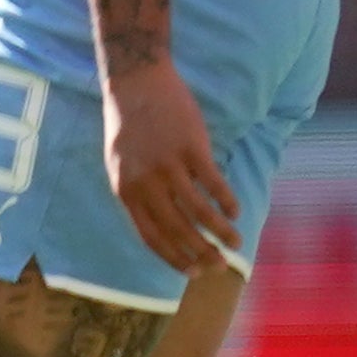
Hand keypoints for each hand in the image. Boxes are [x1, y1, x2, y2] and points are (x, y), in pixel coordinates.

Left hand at [103, 58, 240, 274]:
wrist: (136, 83)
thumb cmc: (129, 126)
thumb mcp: (120, 165)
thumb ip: (137, 194)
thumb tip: (159, 227)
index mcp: (126, 191)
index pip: (151, 236)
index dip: (173, 258)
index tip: (192, 273)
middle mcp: (146, 183)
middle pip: (178, 229)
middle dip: (201, 253)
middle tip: (220, 266)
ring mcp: (169, 165)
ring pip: (199, 210)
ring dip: (220, 231)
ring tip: (235, 242)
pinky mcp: (191, 147)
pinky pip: (213, 183)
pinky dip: (227, 201)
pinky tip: (235, 211)